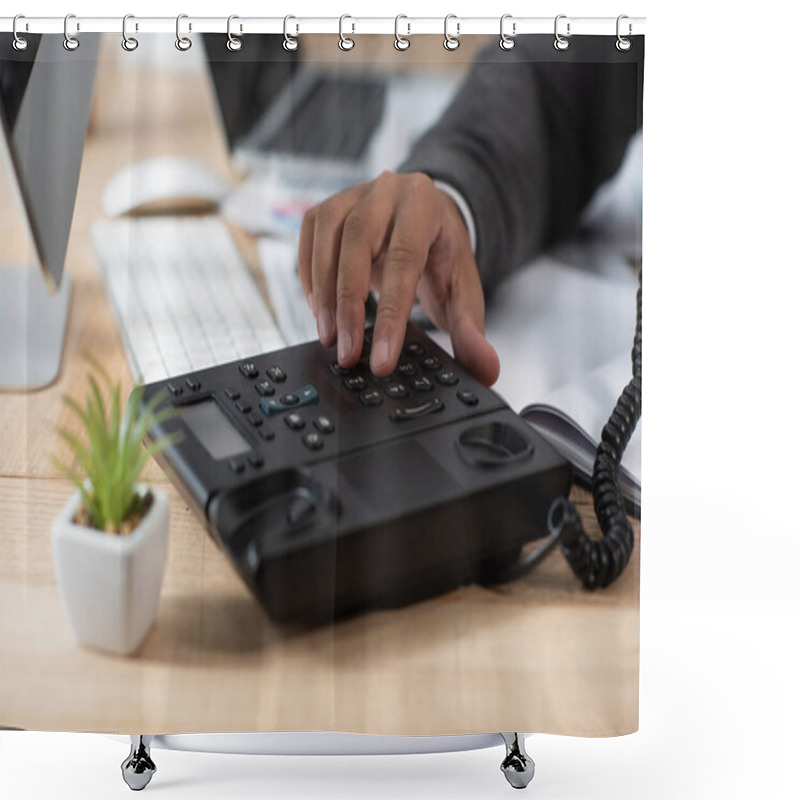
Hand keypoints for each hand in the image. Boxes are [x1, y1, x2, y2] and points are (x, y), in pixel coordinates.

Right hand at [298, 171, 499, 385]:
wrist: (426, 217)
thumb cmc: (442, 255)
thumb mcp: (463, 290)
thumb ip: (472, 329)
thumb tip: (487, 368)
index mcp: (426, 206)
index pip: (404, 260)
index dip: (391, 314)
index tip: (381, 360)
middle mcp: (387, 191)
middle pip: (357, 242)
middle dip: (349, 306)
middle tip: (347, 354)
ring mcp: (352, 195)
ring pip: (327, 238)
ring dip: (323, 295)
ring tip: (330, 339)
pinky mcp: (327, 208)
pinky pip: (309, 240)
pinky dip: (309, 278)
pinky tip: (319, 312)